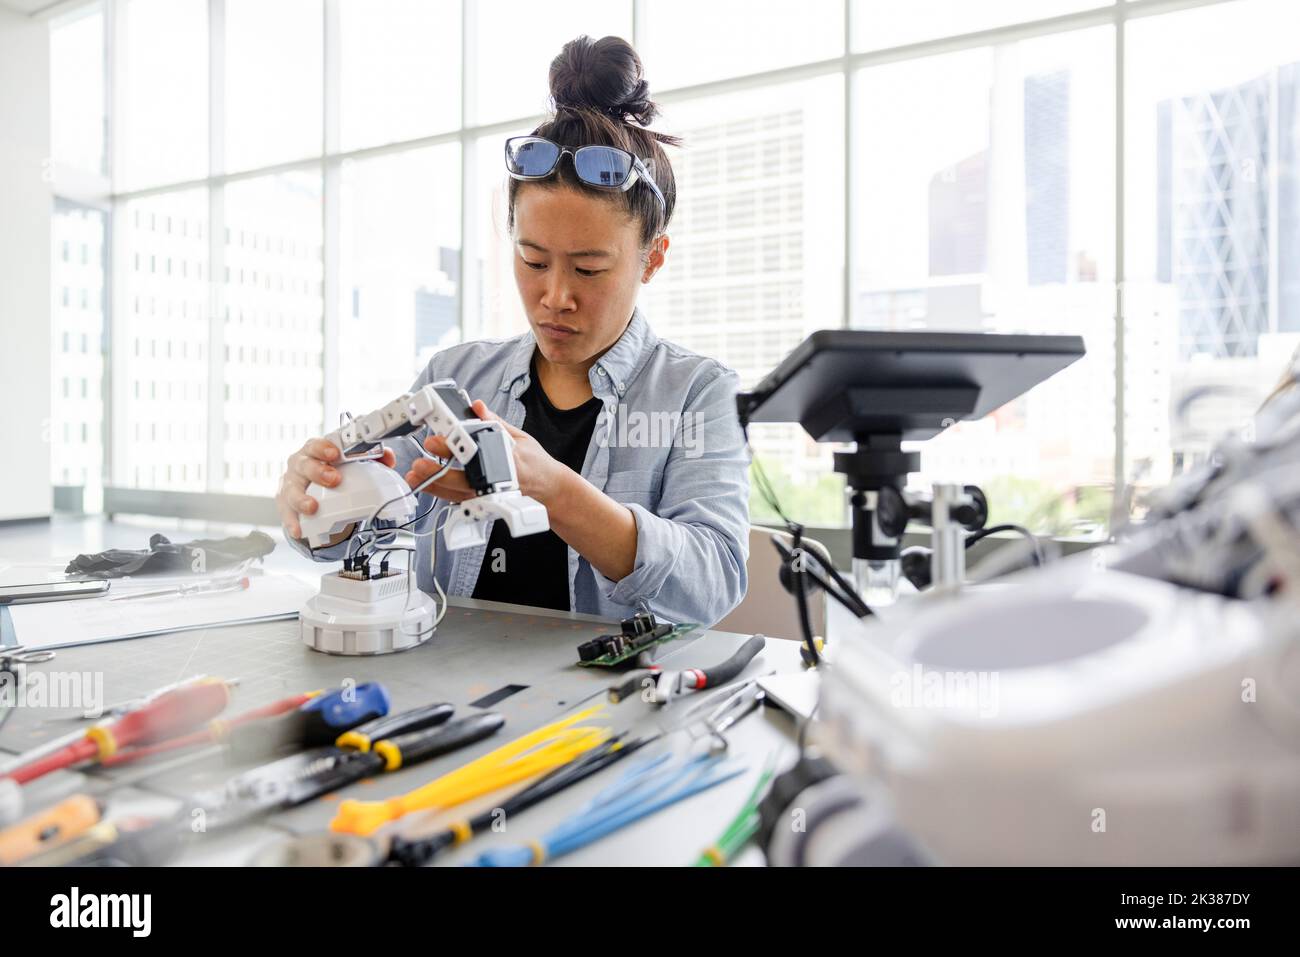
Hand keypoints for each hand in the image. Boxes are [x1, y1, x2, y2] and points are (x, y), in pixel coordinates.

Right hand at [277, 438, 394, 538]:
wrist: (310, 486)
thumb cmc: (330, 470)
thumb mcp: (348, 463)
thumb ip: (371, 458)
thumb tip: (389, 457)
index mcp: (314, 451)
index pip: (316, 444)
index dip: (324, 448)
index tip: (335, 454)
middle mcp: (299, 464)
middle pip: (304, 464)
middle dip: (318, 471)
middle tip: (334, 479)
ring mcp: (290, 483)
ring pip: (291, 489)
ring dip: (302, 498)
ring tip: (312, 507)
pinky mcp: (284, 502)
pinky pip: (286, 512)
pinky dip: (292, 522)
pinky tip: (299, 530)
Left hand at [405, 399, 570, 506]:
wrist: (550, 490)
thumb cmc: (536, 463)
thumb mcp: (521, 437)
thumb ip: (495, 423)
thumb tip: (476, 406)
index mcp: (509, 460)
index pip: (479, 451)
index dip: (458, 444)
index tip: (440, 436)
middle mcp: (499, 481)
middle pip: (465, 478)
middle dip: (441, 470)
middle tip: (422, 459)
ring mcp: (491, 495)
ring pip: (458, 493)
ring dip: (435, 484)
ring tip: (416, 474)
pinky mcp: (484, 503)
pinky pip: (459, 500)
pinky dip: (442, 492)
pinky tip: (426, 484)